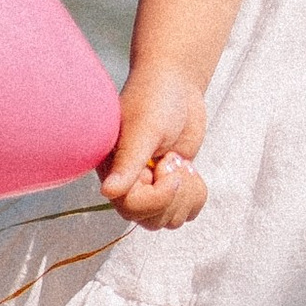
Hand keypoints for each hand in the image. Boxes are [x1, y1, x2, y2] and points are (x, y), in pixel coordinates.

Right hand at [101, 63, 207, 229]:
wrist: (176, 84)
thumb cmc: (154, 98)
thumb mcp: (143, 129)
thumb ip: (128, 161)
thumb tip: (108, 192)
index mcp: (113, 170)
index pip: (131, 208)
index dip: (158, 196)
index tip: (170, 164)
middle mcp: (128, 184)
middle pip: (152, 220)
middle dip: (174, 194)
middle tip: (174, 159)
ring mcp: (152, 188)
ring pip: (171, 220)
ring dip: (186, 193)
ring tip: (180, 161)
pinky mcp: (172, 187)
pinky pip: (187, 212)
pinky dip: (197, 195)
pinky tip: (189, 169)